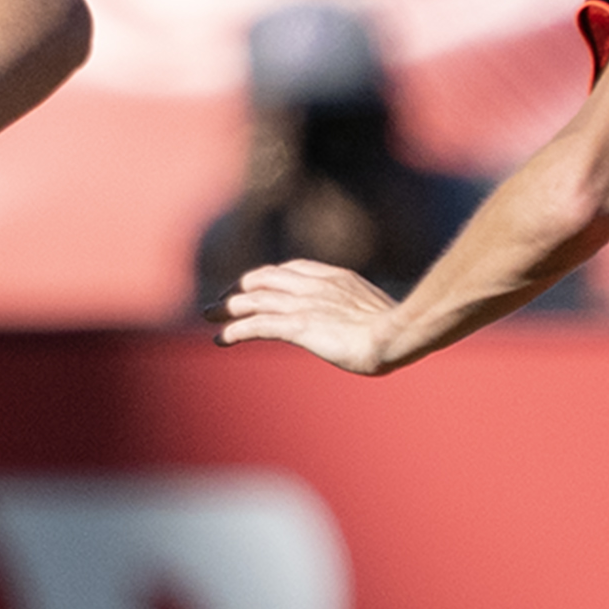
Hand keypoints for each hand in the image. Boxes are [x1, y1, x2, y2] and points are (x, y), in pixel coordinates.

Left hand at [208, 259, 405, 373]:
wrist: (399, 334)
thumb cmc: (399, 330)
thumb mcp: (379, 312)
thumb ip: (363, 312)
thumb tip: (370, 323)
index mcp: (335, 278)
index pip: (290, 269)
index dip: (268, 277)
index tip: (255, 287)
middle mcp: (315, 285)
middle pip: (264, 278)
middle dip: (240, 288)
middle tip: (222, 301)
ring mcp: (305, 305)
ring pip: (255, 300)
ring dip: (227, 308)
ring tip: (209, 316)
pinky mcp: (298, 327)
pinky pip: (257, 326)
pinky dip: (234, 331)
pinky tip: (220, 339)